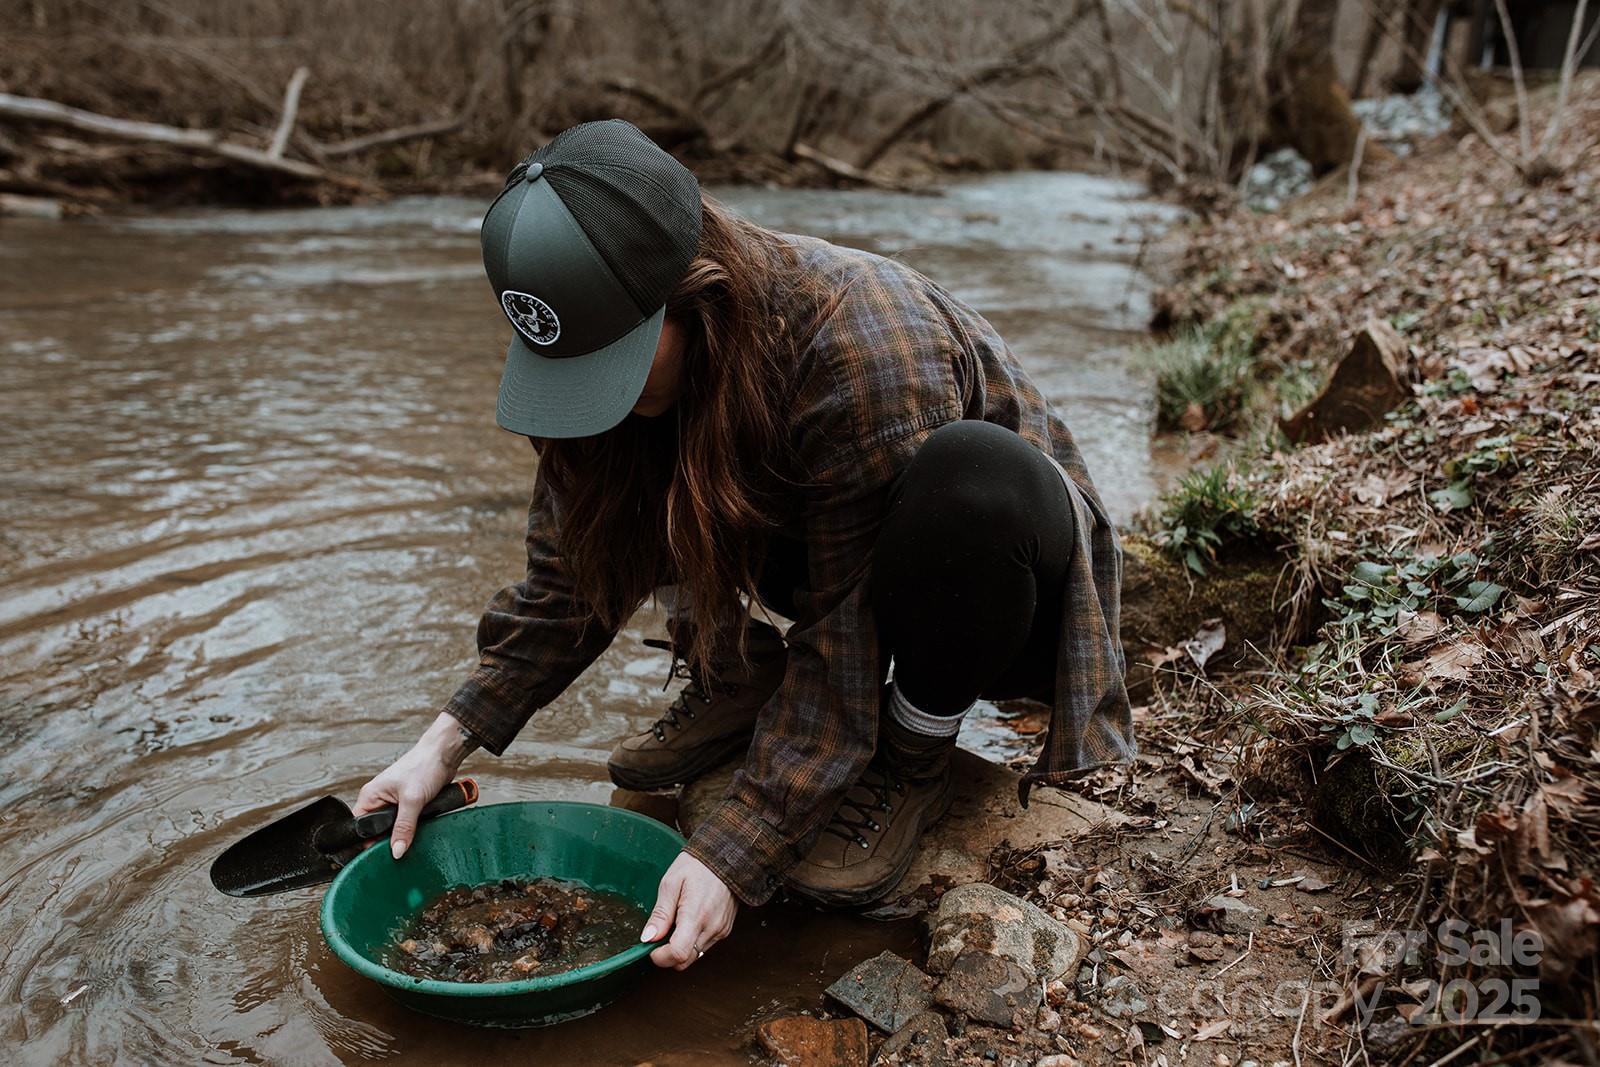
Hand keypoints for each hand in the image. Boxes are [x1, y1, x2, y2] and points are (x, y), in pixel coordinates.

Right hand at [353, 712, 477, 858]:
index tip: (378, 856)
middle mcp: (379, 800)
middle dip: (387, 840)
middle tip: (398, 852)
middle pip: (377, 830)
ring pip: (393, 828)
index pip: (360, 827)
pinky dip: (412, 828)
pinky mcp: (409, 804)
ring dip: (402, 834)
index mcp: (370, 796)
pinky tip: (418, 832)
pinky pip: (406, 823)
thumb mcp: (412, 800)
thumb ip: (404, 827)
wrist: (444, 754)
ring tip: (410, 841)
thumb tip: (397, 851)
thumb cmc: (424, 765)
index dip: (367, 842)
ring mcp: (394, 803)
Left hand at [640, 852, 736, 969]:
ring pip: (694, 956)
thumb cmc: (697, 866)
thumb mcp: (670, 883)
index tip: (651, 947)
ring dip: (680, 948)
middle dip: (668, 956)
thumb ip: (660, 914)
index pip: (678, 954)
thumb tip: (648, 938)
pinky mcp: (724, 930)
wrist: (726, 857)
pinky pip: (704, 946)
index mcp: (696, 915)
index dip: (660, 957)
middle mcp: (711, 927)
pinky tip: (688, 923)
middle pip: (685, 961)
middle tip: (660, 936)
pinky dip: (692, 942)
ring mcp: (720, 930)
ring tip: (675, 924)